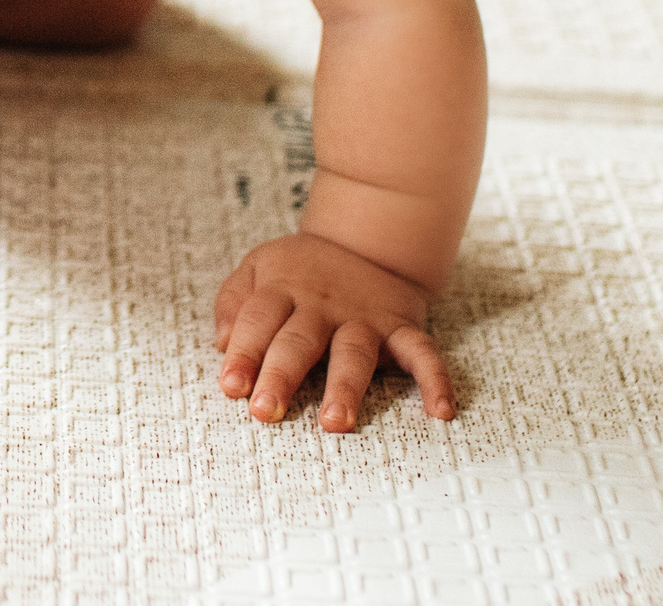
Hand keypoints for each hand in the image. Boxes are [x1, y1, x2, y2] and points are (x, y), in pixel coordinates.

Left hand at [212, 231, 453, 431]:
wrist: (366, 238)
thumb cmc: (301, 268)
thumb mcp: (258, 267)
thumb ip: (233, 301)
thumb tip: (221, 343)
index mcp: (283, 289)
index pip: (258, 320)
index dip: (243, 353)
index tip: (231, 386)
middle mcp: (322, 305)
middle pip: (299, 341)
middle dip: (281, 375)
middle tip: (264, 411)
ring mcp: (364, 317)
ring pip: (353, 353)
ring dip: (344, 388)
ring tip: (334, 423)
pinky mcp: (402, 327)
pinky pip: (423, 352)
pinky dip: (436, 379)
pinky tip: (440, 411)